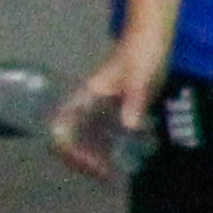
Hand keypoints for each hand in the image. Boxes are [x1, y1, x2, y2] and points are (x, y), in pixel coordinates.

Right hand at [52, 44, 166, 181]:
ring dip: (94, 156)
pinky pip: (105, 133)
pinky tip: (124, 158)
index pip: (61, 124)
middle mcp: (88, 103)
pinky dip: (109, 148)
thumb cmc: (141, 52)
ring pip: (87, 137)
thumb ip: (133, 101)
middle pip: (71, 137)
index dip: (68, 147)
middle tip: (105, 176)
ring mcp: (102, 106)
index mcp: (86, 95)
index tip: (90, 163)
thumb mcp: (139, 77)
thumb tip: (129, 126)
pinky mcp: (117, 107)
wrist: (151, 36)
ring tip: (112, 174)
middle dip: (82, 159)